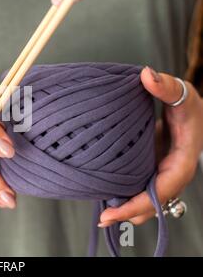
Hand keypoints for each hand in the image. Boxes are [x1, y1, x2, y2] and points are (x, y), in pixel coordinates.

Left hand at [99, 67, 202, 226]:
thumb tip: (146, 74)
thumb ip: (166, 86)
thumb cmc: (187, 105)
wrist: (188, 112)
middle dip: (131, 213)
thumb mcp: (182, 93)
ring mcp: (161, 174)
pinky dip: (126, 197)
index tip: (118, 211)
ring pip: (147, 201)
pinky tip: (107, 198)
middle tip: (103, 218)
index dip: (141, 202)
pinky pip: (140, 190)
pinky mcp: (151, 171)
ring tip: (103, 215)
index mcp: (182, 160)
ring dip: (128, 209)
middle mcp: (172, 172)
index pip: (164, 188)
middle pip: (154, 203)